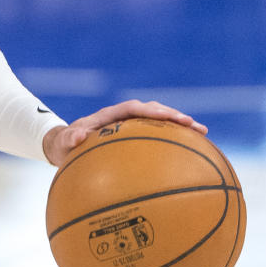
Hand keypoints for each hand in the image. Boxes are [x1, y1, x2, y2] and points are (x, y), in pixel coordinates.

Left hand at [41, 99, 206, 166]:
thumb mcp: (63, 143)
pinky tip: (190, 157)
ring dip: (178, 127)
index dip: (155, 111)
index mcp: (111, 115)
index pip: (137, 108)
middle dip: (175, 117)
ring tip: (202, 136)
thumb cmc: (64, 145)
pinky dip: (172, 142)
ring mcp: (130, 128)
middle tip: (196, 127)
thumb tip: (79, 136)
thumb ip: (69, 138)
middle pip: (154, 112)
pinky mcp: (133, 139)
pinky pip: (156, 138)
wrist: (63, 146)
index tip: (172, 117)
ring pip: (158, 123)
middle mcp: (123, 118)